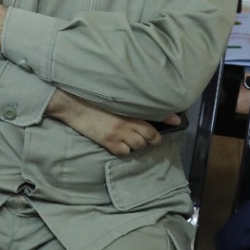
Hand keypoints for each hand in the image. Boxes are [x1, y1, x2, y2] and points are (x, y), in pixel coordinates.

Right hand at [46, 89, 172, 155]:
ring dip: (138, 144)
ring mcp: (118, 134)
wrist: (74, 104)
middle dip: (151, 137)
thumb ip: (131, 101)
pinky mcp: (108, 142)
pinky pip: (124, 152)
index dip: (167, 120)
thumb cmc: (93, 98)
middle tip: (147, 135)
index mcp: (129, 108)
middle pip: (150, 136)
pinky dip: (124, 150)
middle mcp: (126, 122)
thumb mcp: (114, 97)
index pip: (154, 115)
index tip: (176, 121)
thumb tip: (151, 102)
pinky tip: (120, 144)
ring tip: (131, 138)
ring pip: (139, 146)